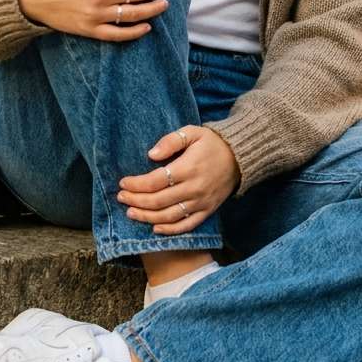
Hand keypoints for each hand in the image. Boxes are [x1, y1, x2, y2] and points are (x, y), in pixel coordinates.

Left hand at [117, 126, 240, 233]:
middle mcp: (194, 188)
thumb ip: (171, 141)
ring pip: (169, 216)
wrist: (240, 157)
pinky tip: (155, 229)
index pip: (155, 181)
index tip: (123, 183)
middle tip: (121, 198)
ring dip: (147, 217)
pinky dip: (170, 230)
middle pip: (158, 201)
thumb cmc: (212, 143)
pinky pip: (187, 225)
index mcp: (188, 168)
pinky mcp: (207, 211)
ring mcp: (201, 202)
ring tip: (131, 213)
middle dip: (136, 201)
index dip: (136, 184)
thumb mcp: (192, 132)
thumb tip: (151, 155)